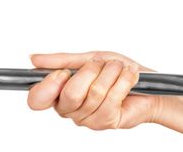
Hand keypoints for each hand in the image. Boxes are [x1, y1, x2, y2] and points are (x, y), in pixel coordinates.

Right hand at [27, 52, 160, 129]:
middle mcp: (69, 109)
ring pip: (94, 94)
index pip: (37, 100)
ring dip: (112, 73)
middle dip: (91, 71)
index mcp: (58, 93)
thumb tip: (34, 59)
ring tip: (120, 68)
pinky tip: (129, 76)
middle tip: (102, 64)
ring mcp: (87, 119)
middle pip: (70, 94)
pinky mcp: (106, 123)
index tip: (63, 72)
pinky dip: (123, 81)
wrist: (148, 84)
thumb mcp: (88, 58)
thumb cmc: (117, 71)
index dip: (48, 85)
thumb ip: (61, 60)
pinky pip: (111, 99)